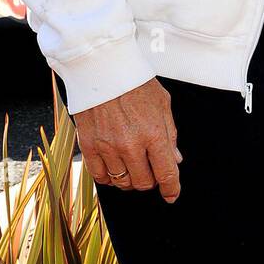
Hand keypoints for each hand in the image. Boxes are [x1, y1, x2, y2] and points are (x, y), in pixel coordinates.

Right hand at [73, 78, 181, 202]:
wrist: (102, 69)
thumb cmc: (135, 82)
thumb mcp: (162, 103)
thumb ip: (170, 134)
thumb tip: (174, 160)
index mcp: (154, 133)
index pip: (166, 173)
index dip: (171, 188)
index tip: (172, 194)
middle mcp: (130, 144)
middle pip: (143, 182)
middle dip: (151, 181)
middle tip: (151, 170)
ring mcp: (107, 147)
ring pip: (122, 182)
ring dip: (131, 179)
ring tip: (133, 166)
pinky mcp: (88, 146)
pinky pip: (99, 176)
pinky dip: (109, 177)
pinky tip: (114, 168)